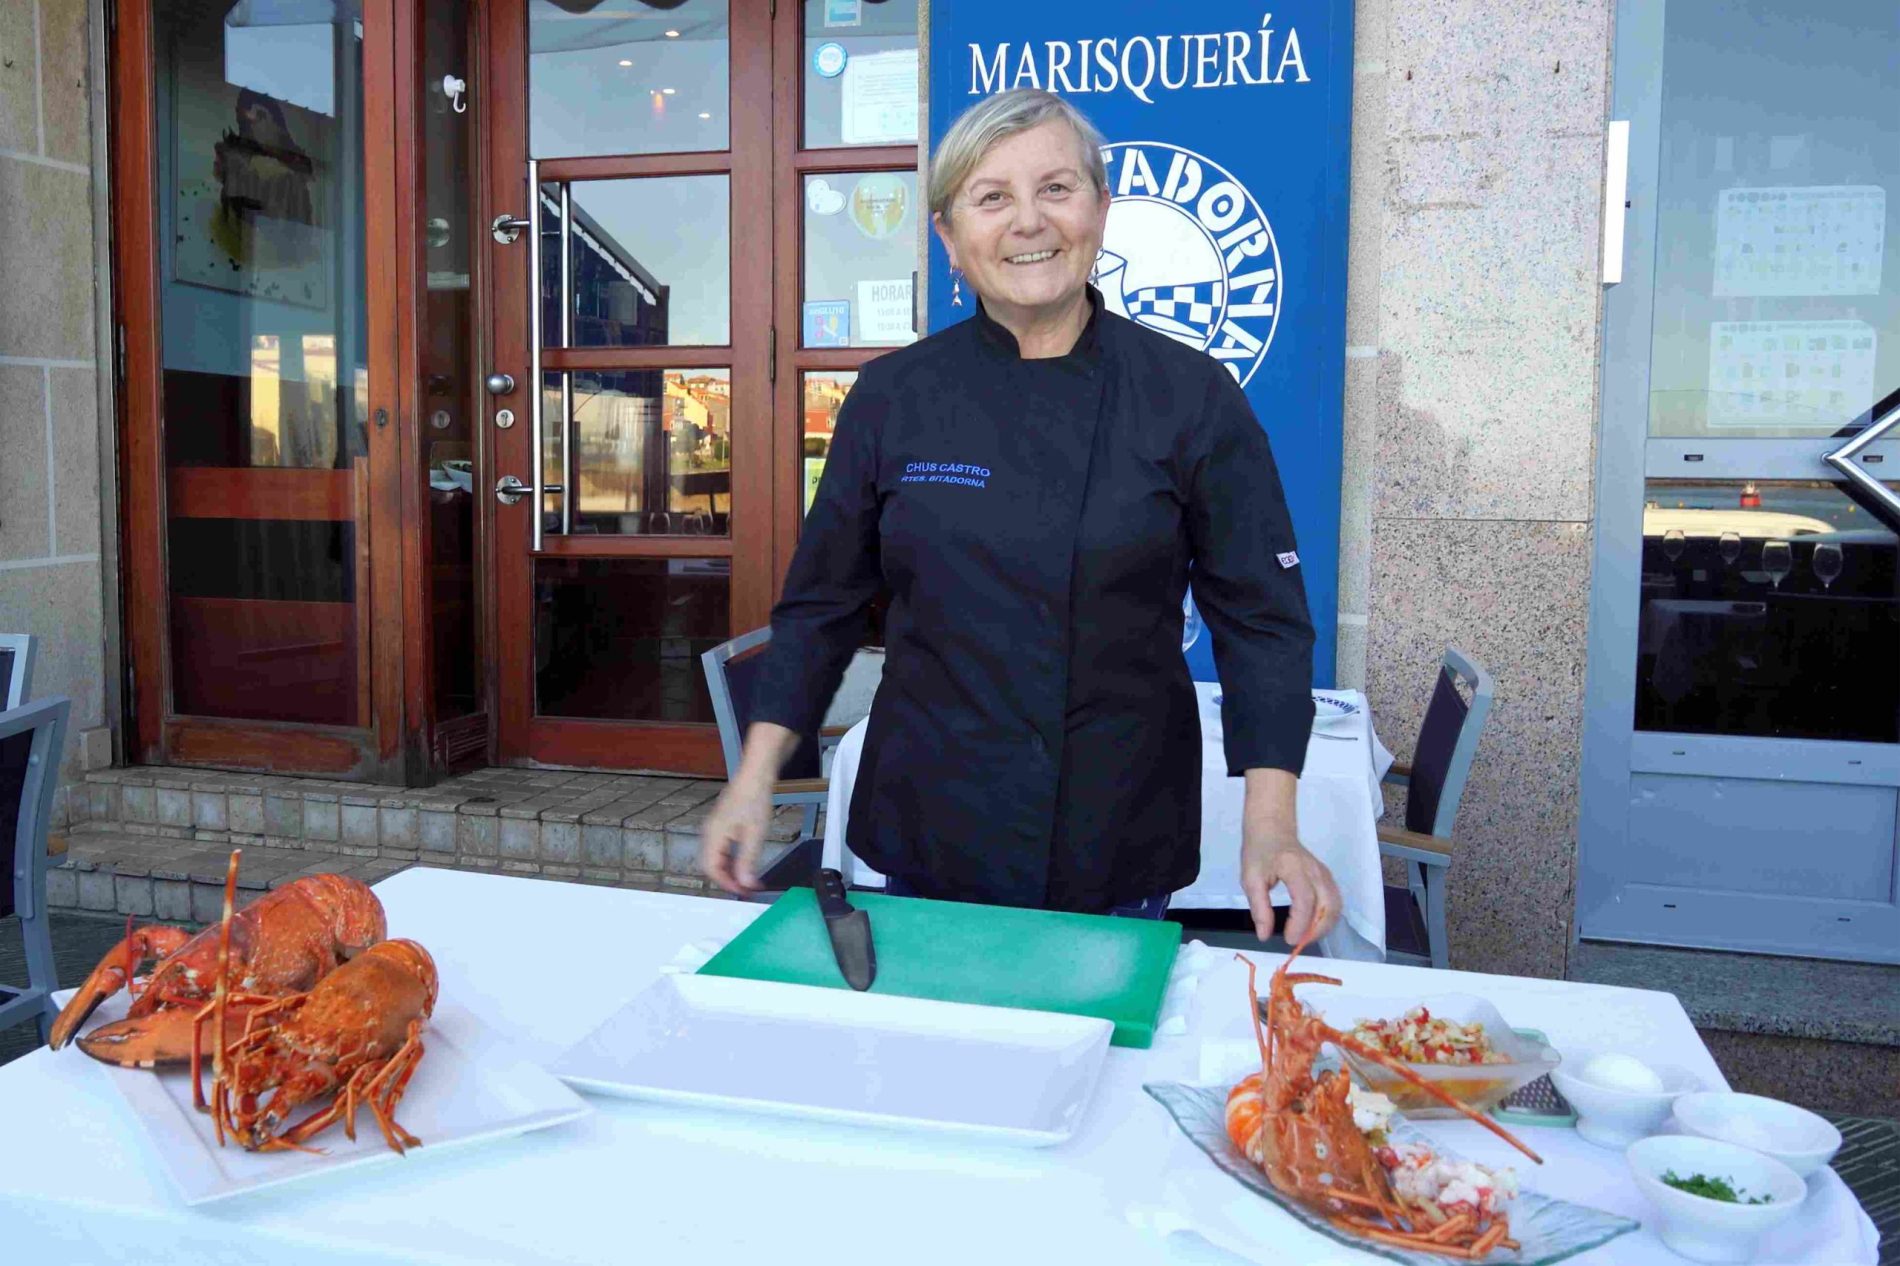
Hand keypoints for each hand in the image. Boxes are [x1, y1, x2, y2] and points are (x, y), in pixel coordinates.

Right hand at [698, 774, 773, 894]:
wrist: (755, 777)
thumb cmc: (754, 799)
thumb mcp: (754, 835)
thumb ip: (748, 861)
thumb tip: (745, 883)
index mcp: (713, 835)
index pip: (711, 868)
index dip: (725, 883)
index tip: (742, 891)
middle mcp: (709, 832)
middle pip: (709, 865)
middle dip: (725, 879)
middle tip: (743, 888)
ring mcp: (713, 828)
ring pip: (713, 857)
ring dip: (727, 870)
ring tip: (745, 878)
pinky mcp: (720, 825)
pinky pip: (719, 849)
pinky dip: (729, 860)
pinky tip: (742, 863)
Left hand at [1240, 834, 1340, 946]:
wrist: (1273, 829)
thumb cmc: (1259, 852)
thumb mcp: (1250, 879)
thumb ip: (1259, 908)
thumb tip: (1264, 935)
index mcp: (1294, 867)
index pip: (1305, 900)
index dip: (1300, 923)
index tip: (1288, 939)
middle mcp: (1315, 870)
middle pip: (1328, 905)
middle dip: (1316, 930)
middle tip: (1298, 943)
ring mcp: (1324, 873)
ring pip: (1335, 906)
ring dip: (1324, 926)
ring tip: (1305, 937)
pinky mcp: (1327, 877)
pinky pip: (1335, 901)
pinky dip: (1327, 918)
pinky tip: (1313, 926)